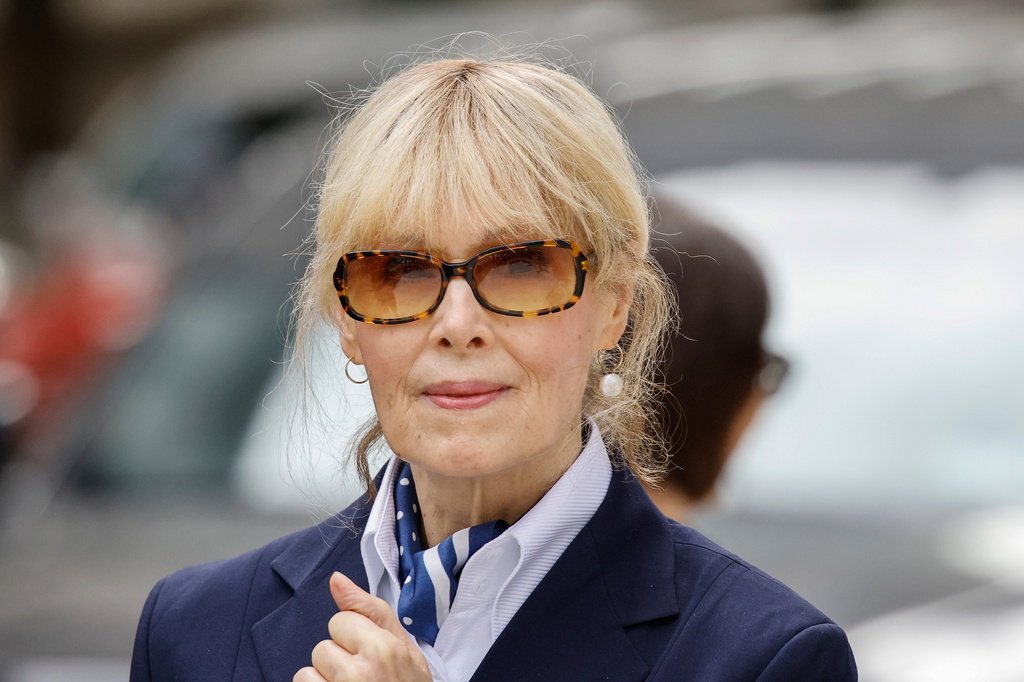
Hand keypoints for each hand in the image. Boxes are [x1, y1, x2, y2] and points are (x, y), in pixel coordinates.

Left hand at [294, 572, 431, 681]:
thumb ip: (371, 610)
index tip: (370, 656)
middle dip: (338, 660)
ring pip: (308, 670)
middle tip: (363, 680)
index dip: (354, 638)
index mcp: (385, 649)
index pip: (341, 621)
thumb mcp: (406, 649)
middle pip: (323, 646)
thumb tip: (337, 580)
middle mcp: (360, 672)